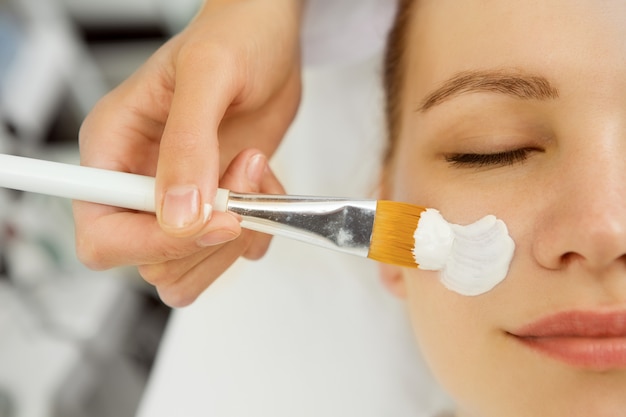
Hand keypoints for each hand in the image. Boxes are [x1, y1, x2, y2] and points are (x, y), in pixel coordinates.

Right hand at [73, 0, 301, 305]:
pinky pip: (228, 253)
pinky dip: (258, 231)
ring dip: (235, 237)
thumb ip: (188, 145)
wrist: (271, 42)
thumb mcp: (208, 74)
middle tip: (242, 178)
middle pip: (152, 260)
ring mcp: (179, 200)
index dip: (152, 242)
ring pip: (191, 268)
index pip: (102, 234)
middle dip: (208, 234)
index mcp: (113, 150)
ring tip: (254, 173)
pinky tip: (264, 184)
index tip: (211, 220)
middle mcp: (140, 184)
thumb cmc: (233, 38)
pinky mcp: (214, 207)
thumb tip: (177, 214)